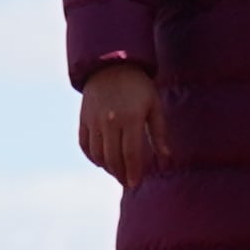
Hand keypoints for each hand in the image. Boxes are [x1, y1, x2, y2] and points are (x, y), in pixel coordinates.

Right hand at [76, 62, 166, 188]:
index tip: (135, 184)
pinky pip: (84, 144)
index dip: (133, 172)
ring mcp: (93, 121)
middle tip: (128, 182)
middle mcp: (109, 122)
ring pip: (97, 154)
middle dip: (120, 174)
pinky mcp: (83, 118)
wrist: (111, 65)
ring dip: (107, 167)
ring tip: (117, 172)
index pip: (131, 154)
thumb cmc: (139, 87)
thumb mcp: (154, 107)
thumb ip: (159, 134)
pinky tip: (102, 161)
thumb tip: (166, 160)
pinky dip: (92, 156)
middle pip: (113, 158)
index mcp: (130, 119)